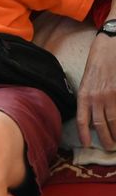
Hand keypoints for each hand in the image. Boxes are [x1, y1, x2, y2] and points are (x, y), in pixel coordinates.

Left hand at [77, 34, 115, 149]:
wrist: (108, 49)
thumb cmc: (96, 66)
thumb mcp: (87, 83)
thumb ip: (88, 100)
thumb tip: (92, 119)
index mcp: (83, 95)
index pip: (82, 119)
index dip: (83, 134)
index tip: (86, 145)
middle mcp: (96, 97)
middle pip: (100, 124)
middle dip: (105, 138)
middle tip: (109, 146)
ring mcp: (110, 96)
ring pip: (113, 121)